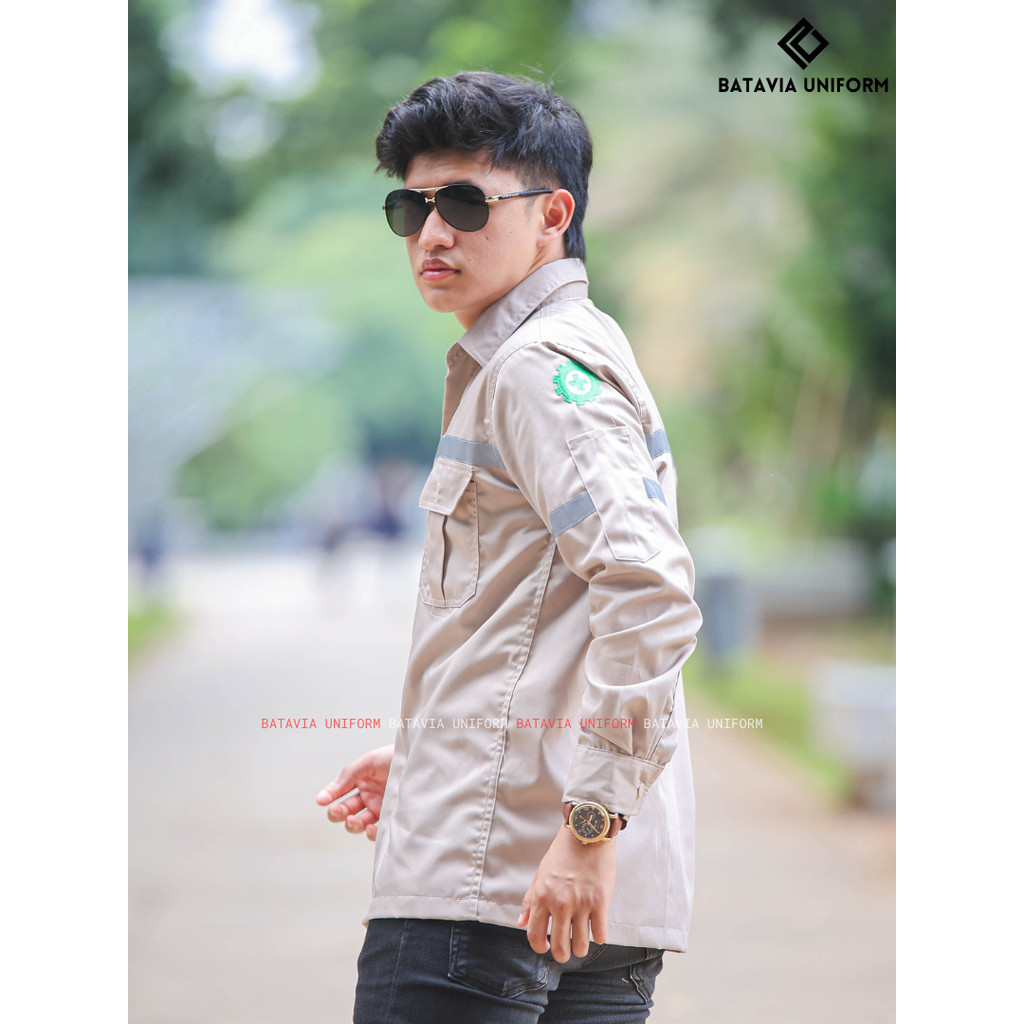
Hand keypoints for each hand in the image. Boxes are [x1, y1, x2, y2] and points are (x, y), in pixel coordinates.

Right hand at [316, 744, 393, 840]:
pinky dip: (370, 833)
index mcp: (361, 781)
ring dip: (351, 825)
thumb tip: (328, 793)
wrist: (421, 763)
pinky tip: (370, 827)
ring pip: (357, 824)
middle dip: (337, 813)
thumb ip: (349, 774)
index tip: (321, 800)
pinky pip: (376, 832)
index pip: (339, 791)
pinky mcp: (391, 819)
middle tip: (338, 811)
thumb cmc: (397, 757)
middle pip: (345, 811)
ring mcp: (379, 809)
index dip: (328, 796)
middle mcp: (368, 796)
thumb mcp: (369, 761)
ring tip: (353, 820)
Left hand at [516, 826, 615, 961]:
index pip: (535, 935)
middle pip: (559, 947)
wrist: (587, 833)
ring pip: (580, 946)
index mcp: (542, 896)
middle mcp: (560, 903)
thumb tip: (520, 923)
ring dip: (580, 949)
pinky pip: (600, 934)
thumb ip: (529, 900)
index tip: (546, 946)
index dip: (540, 947)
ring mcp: (581, 904)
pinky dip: (599, 937)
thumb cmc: (563, 853)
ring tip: (580, 942)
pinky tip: (596, 929)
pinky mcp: (600, 901)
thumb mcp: (540, 874)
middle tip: (566, 951)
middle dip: (562, 954)